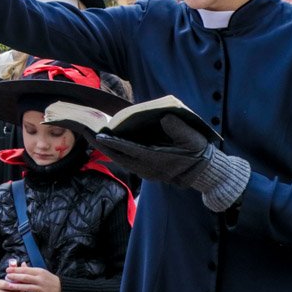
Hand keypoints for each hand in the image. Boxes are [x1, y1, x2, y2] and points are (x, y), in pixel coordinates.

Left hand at [6, 262, 61, 291]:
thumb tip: (22, 264)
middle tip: (7, 277)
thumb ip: (31, 269)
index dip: (16, 270)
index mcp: (39, 272)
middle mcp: (40, 280)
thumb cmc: (49, 279)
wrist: (61, 288)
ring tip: (10, 286)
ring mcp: (41, 289)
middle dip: (15, 277)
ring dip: (18, 287)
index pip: (26, 270)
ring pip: (28, 288)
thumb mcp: (41, 271)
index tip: (8, 270)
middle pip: (26, 278)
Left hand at [92, 115, 250, 211]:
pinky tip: (109, 143)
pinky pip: (127, 162)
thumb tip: (164, 117)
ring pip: (121, 160)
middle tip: (87, 131)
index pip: (129, 150)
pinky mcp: (147, 173)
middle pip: (119, 156)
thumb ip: (180, 129)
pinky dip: (116, 153)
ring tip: (93, 135)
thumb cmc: (199, 154)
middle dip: (102, 145)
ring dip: (107, 149)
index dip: (113, 142)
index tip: (99, 134)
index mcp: (157, 159)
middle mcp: (147, 169)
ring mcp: (146, 172)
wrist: (204, 174)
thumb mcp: (194, 140)